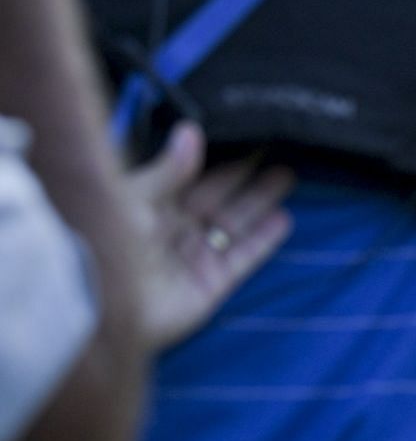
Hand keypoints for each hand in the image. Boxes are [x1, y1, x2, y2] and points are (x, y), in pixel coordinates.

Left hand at [123, 122, 293, 350]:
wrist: (103, 310)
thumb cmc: (109, 247)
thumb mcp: (134, 200)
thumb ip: (168, 170)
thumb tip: (191, 131)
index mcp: (149, 207)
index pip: (190, 177)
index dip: (216, 158)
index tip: (244, 134)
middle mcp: (174, 231)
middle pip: (217, 197)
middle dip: (245, 175)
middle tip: (276, 147)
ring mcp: (193, 258)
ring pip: (234, 224)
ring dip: (260, 201)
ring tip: (287, 176)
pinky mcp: (210, 284)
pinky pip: (243, 258)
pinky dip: (263, 240)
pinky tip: (283, 219)